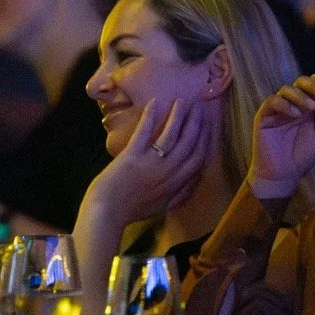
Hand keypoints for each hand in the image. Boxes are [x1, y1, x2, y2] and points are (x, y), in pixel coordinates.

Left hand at [85, 99, 211, 225]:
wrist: (106, 213)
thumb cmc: (131, 210)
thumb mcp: (162, 207)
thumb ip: (181, 194)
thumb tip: (197, 179)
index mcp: (176, 184)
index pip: (197, 159)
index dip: (205, 140)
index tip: (209, 125)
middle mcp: (167, 172)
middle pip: (188, 144)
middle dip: (196, 124)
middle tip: (199, 107)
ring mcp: (150, 164)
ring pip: (171, 135)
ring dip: (178, 116)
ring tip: (182, 101)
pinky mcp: (132, 156)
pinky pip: (145, 133)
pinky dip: (150, 117)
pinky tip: (155, 102)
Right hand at [249, 72, 314, 190]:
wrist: (284, 174)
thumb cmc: (303, 155)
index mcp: (307, 106)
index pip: (314, 86)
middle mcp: (292, 103)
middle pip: (301, 82)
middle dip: (314, 84)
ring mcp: (278, 109)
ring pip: (286, 89)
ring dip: (301, 96)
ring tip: (312, 109)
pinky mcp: (264, 115)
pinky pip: (273, 101)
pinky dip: (286, 105)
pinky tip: (296, 115)